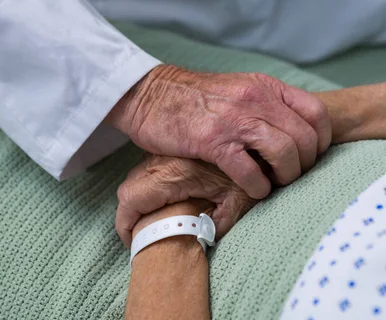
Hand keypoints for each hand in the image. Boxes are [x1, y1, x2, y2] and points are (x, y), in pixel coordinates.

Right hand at [108, 65, 330, 199]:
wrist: (151, 94)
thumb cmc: (196, 98)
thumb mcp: (240, 87)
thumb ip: (268, 104)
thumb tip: (296, 131)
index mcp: (266, 87)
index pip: (316, 112)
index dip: (322, 140)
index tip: (313, 156)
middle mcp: (256, 100)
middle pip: (305, 138)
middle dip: (306, 165)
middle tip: (292, 176)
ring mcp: (235, 120)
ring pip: (284, 153)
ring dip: (286, 177)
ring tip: (275, 183)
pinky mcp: (213, 141)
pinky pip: (250, 171)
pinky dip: (259, 187)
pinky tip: (255, 189)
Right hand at [116, 154, 256, 246]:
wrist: (259, 140)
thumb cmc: (249, 174)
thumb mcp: (236, 204)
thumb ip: (214, 226)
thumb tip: (196, 243)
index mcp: (175, 173)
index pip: (132, 199)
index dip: (126, 224)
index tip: (134, 242)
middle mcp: (165, 159)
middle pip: (129, 189)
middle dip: (130, 214)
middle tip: (142, 234)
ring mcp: (166, 153)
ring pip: (137, 178)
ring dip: (141, 200)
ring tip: (153, 221)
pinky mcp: (173, 150)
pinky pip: (150, 170)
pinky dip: (151, 187)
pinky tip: (166, 200)